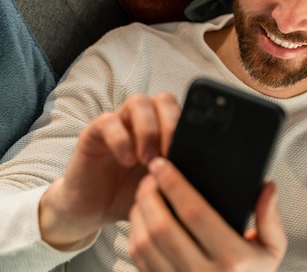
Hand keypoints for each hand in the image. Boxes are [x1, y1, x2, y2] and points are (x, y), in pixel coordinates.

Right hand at [39, 93, 180, 248]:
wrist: (95, 210)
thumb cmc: (133, 195)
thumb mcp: (163, 188)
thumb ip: (182, 175)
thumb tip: (208, 173)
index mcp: (165, 131)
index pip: (184, 110)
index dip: (190, 126)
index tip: (193, 152)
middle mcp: (143, 121)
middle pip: (165, 99)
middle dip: (171, 124)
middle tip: (169, 154)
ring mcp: (120, 123)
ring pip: (139, 102)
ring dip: (149, 129)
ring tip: (148, 160)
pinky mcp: (94, 132)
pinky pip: (108, 120)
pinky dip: (121, 139)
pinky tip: (127, 161)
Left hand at [129, 157, 286, 271]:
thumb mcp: (273, 249)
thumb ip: (270, 217)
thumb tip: (267, 186)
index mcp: (232, 258)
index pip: (195, 213)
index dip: (175, 185)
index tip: (163, 165)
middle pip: (162, 227)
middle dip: (149, 195)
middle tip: (148, 176)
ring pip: (144, 245)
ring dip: (138, 214)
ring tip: (143, 195)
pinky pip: (140, 262)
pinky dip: (135, 236)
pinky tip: (142, 220)